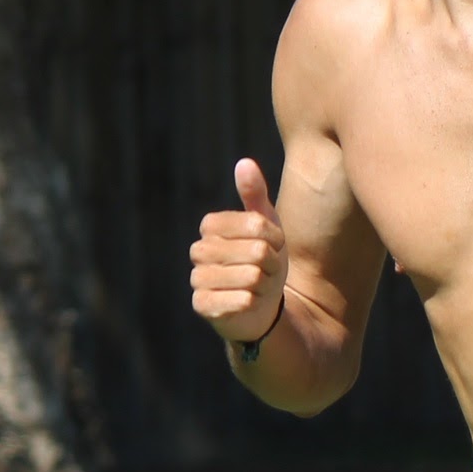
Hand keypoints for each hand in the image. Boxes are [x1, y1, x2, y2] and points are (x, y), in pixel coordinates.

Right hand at [191, 159, 287, 343]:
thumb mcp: (266, 227)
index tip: (272, 248)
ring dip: (265, 285)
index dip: (275, 240)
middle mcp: (198, 250)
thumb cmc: (263, 262)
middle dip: (271, 264)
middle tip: (264, 272)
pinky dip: (254, 303)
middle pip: (257, 251)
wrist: (261, 308)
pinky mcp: (202, 305)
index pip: (258, 225)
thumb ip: (255, 196)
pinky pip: (242, 300)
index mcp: (210, 226)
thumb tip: (244, 163)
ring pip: (252, 276)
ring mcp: (197, 279)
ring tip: (257, 287)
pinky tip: (248, 304)